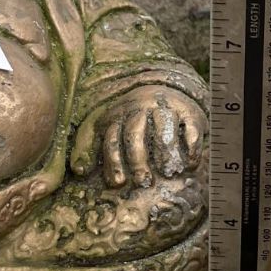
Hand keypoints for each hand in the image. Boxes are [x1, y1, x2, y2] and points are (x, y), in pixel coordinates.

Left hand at [69, 89, 203, 187]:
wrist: (167, 87)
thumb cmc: (132, 117)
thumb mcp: (107, 124)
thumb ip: (88, 145)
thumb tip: (79, 170)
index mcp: (119, 115)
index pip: (112, 138)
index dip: (113, 161)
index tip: (118, 183)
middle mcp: (141, 109)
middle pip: (135, 134)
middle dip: (137, 160)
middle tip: (143, 183)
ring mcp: (166, 108)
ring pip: (164, 130)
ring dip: (166, 154)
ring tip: (168, 173)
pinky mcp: (190, 111)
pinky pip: (191, 129)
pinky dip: (191, 148)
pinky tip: (190, 165)